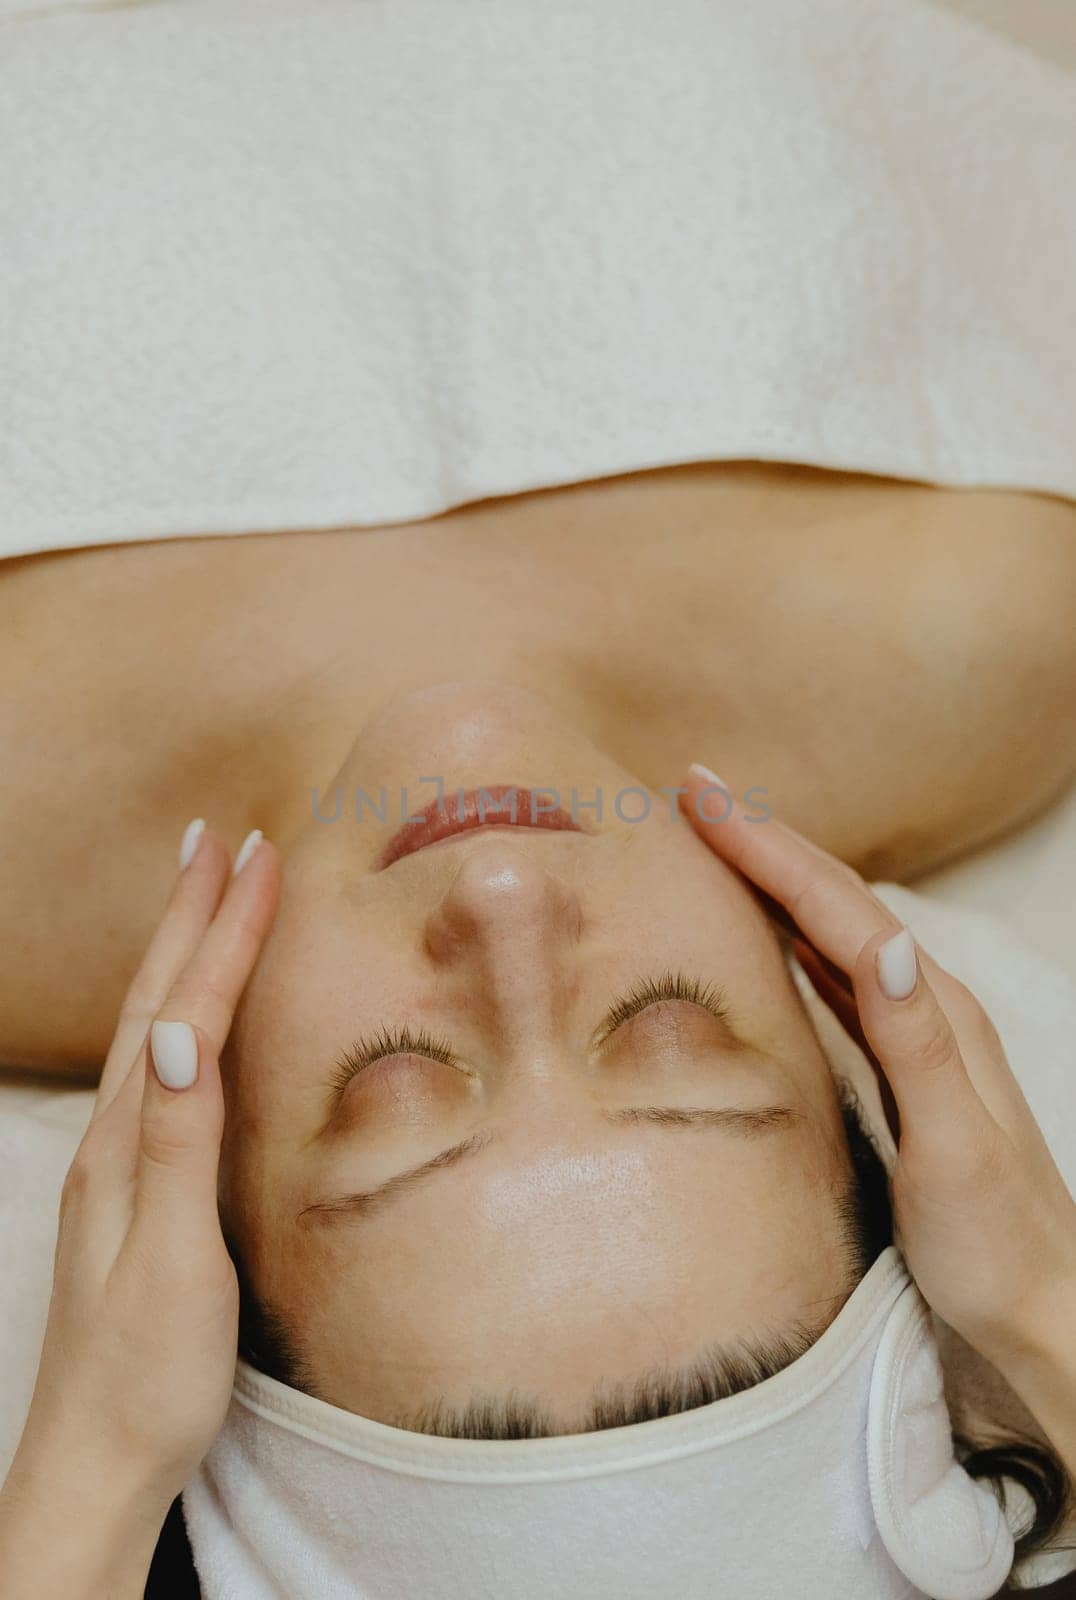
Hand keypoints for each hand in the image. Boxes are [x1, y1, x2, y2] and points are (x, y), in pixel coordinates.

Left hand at [0, 821, 279, 1596]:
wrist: (98, 1467)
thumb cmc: (145, 1377)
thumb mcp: (171, 1262)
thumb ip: (177, 1145)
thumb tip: (180, 1033)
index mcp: (131, 1147)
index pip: (185, 1012)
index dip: (222, 930)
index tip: (258, 853)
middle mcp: (118, 1143)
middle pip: (156, 1001)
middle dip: (188, 913)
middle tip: (216, 839)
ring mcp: (123, 1168)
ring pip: (154, 1031)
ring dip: (179, 951)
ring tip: (202, 895)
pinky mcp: (140, 1194)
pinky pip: (162, 1073)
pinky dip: (183, 1013)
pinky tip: (194, 1017)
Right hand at [679, 768, 1075, 1417]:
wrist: (1044, 1311)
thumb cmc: (997, 1244)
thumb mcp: (956, 1150)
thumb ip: (918, 1045)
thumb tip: (886, 942)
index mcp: (936, 1013)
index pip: (840, 908)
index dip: (769, 847)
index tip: (704, 795)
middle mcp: (928, 1007)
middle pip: (837, 899)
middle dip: (766, 838)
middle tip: (696, 788)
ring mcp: (916, 1033)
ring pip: (833, 927)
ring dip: (777, 874)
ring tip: (720, 834)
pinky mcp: (899, 1065)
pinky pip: (835, 974)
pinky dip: (793, 932)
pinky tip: (772, 929)